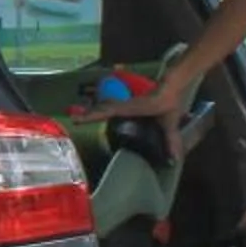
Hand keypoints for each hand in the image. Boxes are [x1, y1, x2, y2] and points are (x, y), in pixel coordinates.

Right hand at [73, 78, 187, 160]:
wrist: (171, 86)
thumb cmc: (169, 102)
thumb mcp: (170, 122)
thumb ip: (171, 139)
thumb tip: (174, 160)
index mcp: (132, 108)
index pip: (109, 110)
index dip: (94, 114)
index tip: (77, 119)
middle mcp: (124, 105)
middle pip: (102, 108)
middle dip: (87, 114)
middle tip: (72, 120)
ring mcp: (124, 103)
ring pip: (105, 106)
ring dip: (92, 111)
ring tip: (77, 118)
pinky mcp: (126, 105)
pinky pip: (110, 107)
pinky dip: (101, 110)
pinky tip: (96, 115)